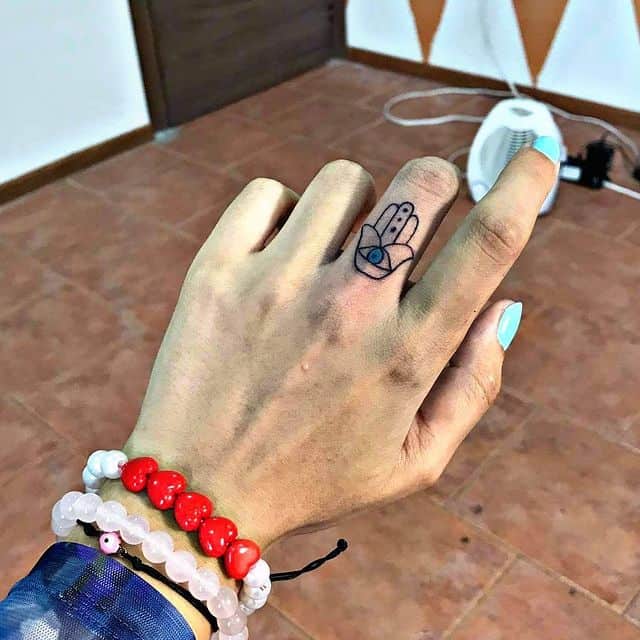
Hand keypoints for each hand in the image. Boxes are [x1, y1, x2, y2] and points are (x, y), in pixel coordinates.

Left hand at [119, 147, 556, 551]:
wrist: (199, 492)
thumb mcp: (413, 461)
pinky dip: (284, 210)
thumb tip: (504, 306)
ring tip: (337, 251)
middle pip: (421, 184)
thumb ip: (474, 386)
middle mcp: (348, 308)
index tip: (538, 154)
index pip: (489, 244)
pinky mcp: (218, 271)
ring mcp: (278, 283)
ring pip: (345, 179)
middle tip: (416, 218)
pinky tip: (281, 253)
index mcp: (405, 355)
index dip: (526, 184)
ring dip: (357, 203)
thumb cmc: (313, 477)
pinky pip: (268, 192)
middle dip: (435, 184)